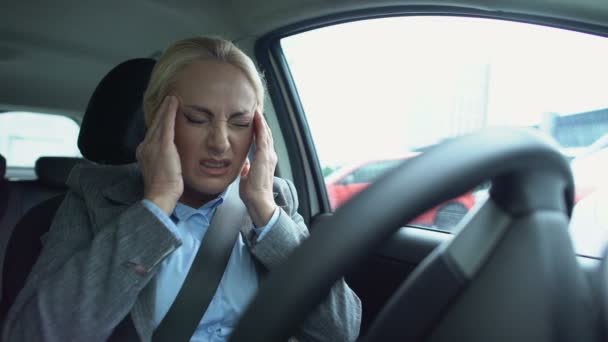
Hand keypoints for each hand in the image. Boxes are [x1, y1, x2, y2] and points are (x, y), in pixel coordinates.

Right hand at [137, 96, 182, 214]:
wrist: (160, 194)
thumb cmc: (163, 188)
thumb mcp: (160, 171)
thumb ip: (162, 161)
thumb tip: (170, 158)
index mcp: (144, 152)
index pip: (152, 133)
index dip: (158, 122)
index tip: (162, 115)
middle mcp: (145, 146)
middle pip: (154, 125)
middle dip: (160, 112)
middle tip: (167, 100)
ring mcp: (153, 145)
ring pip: (160, 122)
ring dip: (165, 108)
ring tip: (171, 99)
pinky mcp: (163, 145)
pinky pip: (166, 123)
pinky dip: (169, 111)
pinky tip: (173, 102)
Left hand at [240, 110, 277, 226]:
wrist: (259, 201)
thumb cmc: (253, 193)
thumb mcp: (247, 177)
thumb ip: (247, 169)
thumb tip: (244, 165)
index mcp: (265, 161)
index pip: (262, 141)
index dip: (259, 129)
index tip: (254, 119)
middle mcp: (269, 156)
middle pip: (266, 134)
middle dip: (261, 121)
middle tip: (255, 108)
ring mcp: (268, 155)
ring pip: (265, 133)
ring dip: (261, 120)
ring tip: (256, 108)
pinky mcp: (264, 156)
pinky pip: (262, 137)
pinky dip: (260, 126)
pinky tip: (257, 116)